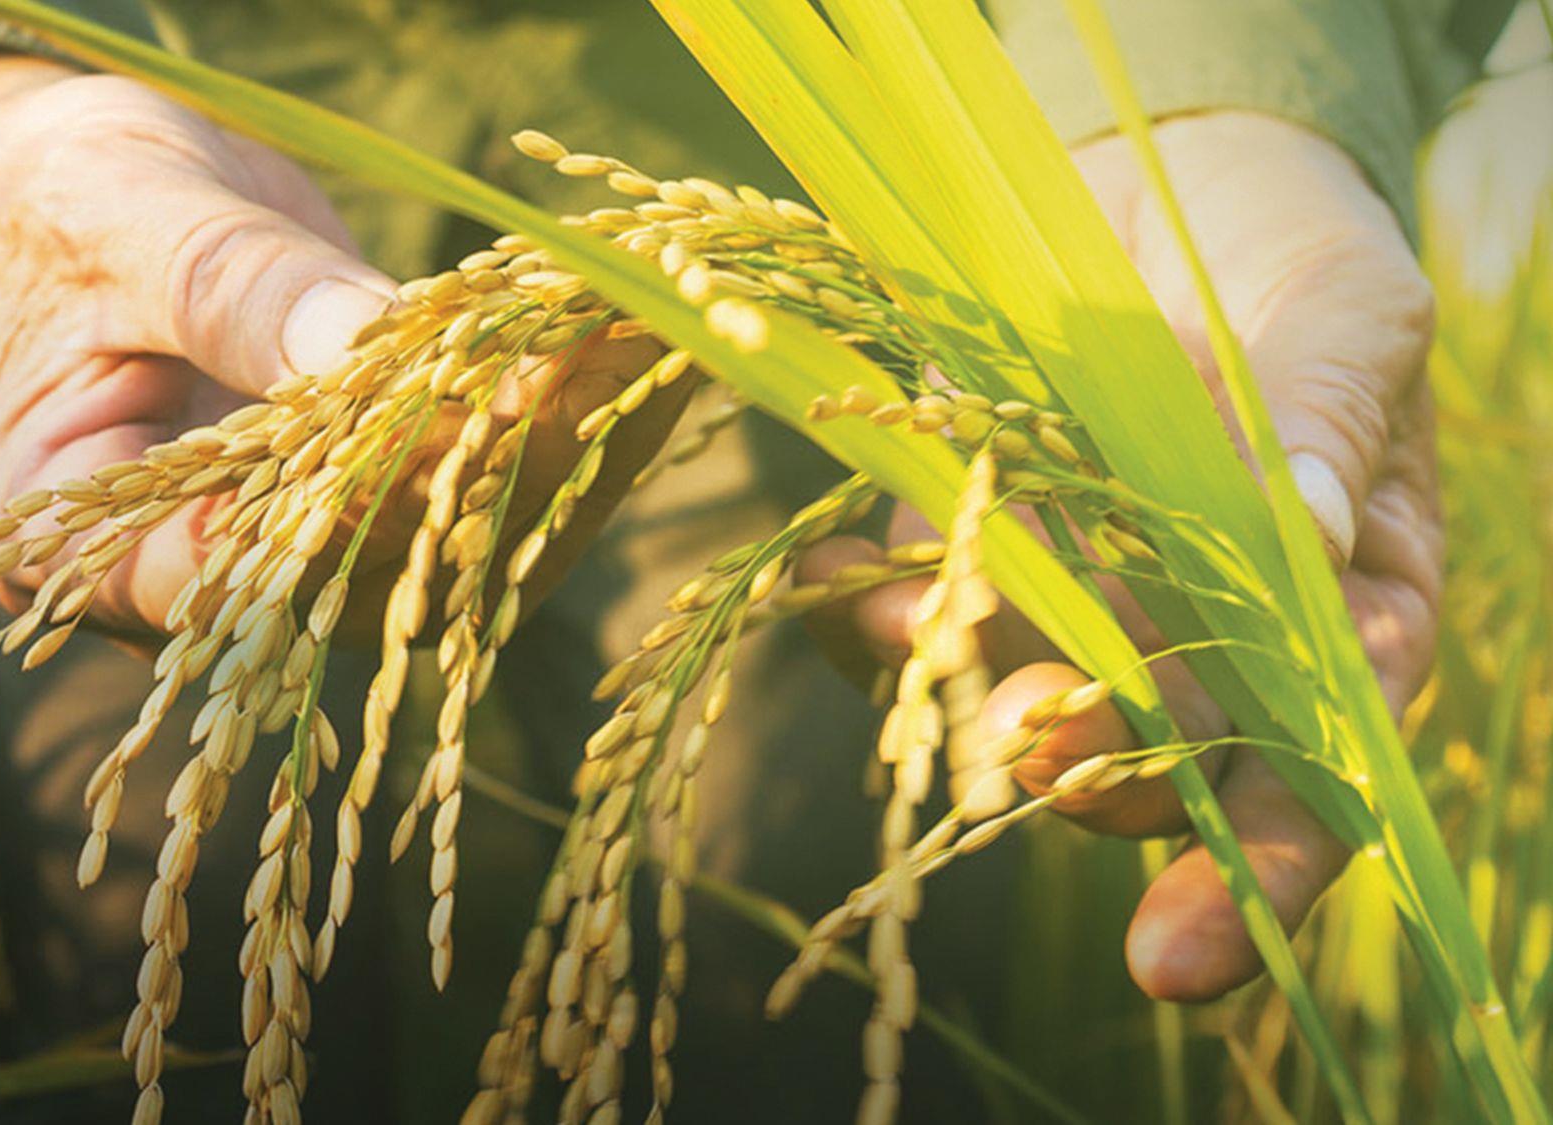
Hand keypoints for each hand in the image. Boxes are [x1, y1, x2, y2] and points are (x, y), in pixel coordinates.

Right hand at [0, 56, 681, 636]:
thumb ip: (234, 296)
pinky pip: (473, 479)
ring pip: (444, 541)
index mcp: (86, 547)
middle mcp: (206, 581)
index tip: (462, 424)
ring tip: (643, 347)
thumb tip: (365, 349)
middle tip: (598, 370)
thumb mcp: (123, 224)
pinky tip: (630, 346)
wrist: (76, 189)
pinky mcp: (377, 495)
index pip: (223, 574)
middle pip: (361, 568)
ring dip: (553, 448)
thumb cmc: (57, 202)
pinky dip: (554, 415)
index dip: (345, 512)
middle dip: (488, 467)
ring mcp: (301, 548)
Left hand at [798, 113, 1441, 1000]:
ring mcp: (1074, 593)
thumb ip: (1329, 418)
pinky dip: (875, 615)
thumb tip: (1301, 518)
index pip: (1314, 775)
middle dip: (1096, 780)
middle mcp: (1200, 635)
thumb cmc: (1296, 253)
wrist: (1164, 178)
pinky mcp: (969, 534)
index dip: (1258, 873)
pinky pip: (915, 607)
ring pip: (1022, 697)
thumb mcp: (1348, 315)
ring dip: (968, 705)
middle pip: (1156, 761)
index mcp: (1333, 616)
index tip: (1181, 957)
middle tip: (1036, 755)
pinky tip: (844, 595)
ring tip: (931, 668)